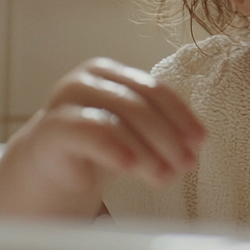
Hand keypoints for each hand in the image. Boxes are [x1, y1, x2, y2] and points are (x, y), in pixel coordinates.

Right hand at [0, 57, 205, 218]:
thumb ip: (159, 127)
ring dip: (148, 151)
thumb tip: (197, 142)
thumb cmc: (96, 144)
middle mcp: (88, 80)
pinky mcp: (52, 127)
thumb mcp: (131, 131)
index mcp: (111, 73)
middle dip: (169, 137)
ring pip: (119, 120)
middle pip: (140, 104)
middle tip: (187, 164)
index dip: (182, 115)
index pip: (155, 90)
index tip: (201, 141)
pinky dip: (115, 149)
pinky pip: (90, 134)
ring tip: (165, 176)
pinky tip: (132, 166)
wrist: (48, 167)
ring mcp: (66, 101)